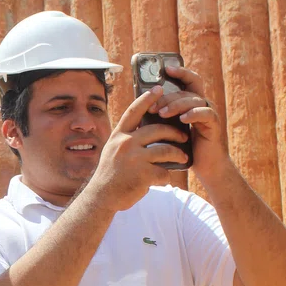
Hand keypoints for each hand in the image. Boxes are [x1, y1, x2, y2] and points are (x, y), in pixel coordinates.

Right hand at [91, 85, 191, 211]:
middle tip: (183, 136)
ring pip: (166, 150)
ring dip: (178, 154)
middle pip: (158, 130)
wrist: (101, 197)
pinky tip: (164, 179)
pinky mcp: (143, 174)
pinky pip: (164, 171)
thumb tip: (146, 129)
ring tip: (183, 157)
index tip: (159, 88)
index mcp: (119, 136)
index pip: (134, 111)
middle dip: (175, 133)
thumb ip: (127, 139)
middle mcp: (126, 144)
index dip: (147, 98)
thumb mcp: (112, 151)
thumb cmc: (110, 174)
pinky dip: (167, 177)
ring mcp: (134, 159)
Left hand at [149, 65, 231, 179]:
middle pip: (187, 90)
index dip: (180, 72)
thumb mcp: (171, 127)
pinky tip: (183, 119)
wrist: (204, 166)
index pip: (189, 80)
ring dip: (177, 105)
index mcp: (192, 102)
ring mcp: (209, 114)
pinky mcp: (214, 125)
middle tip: (153, 106)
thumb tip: (143, 106)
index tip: (166, 68)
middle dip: (168, 96)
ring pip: (194, 100)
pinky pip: (206, 113)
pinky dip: (194, 114)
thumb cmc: (184, 146)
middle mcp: (202, 104)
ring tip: (162, 113)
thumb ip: (163, 115)